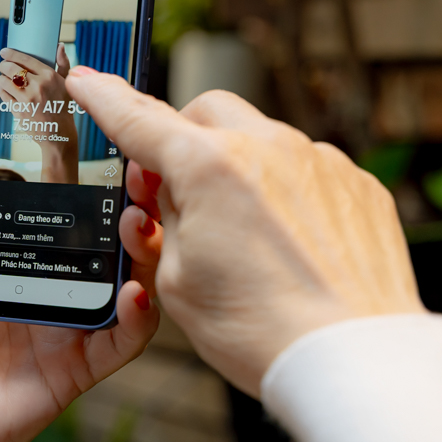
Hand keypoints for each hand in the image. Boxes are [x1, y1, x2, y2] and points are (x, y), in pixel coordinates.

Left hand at [0, 46, 78, 183]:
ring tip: (6, 79)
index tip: (4, 52)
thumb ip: (63, 63)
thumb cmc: (63, 106)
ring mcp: (26, 100)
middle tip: (4, 66)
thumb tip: (60, 45)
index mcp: (49, 76)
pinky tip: (6, 89)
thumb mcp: (67, 84)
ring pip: (3, 81)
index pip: (24, 59)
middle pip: (10, 68)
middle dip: (4, 66)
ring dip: (2, 78)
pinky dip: (2, 90)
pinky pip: (3, 95)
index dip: (10, 54)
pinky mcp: (18, 111)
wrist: (59, 133)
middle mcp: (37, 86)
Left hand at [0, 119, 161, 441]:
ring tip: (139, 218)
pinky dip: (138, 317)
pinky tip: (133, 292)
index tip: (103, 126)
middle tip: (135, 165)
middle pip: (107, 234)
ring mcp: (68, 322)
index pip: (65, 202)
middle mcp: (50, 281)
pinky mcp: (77, 366)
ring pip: (127, 278)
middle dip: (131, 197)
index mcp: (17, 252)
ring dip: (142, 247)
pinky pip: (122, 341)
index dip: (90, 167)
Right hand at [64, 69, 424, 396]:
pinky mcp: (357, 184)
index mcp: (210, 167)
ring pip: (260, 139)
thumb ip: (167, 221)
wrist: (353, 359)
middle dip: (183, 140)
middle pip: (206, 114)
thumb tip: (173, 193)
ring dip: (238, 169)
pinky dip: (287, 193)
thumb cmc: (262, 331)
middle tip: (175, 190)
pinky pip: (307, 169)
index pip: (138, 119)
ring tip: (244, 236)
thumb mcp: (177, 280)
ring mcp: (319, 161)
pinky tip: (290, 246)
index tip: (85, 82)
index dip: (103, 98)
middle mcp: (267, 147)